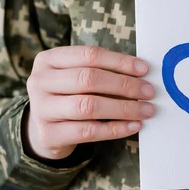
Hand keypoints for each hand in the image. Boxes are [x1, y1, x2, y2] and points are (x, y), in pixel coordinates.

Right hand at [25, 46, 154, 159]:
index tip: (144, 70)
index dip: (119, 62)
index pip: (89, 55)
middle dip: (124, 85)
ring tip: (146, 110)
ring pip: (88, 106)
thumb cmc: (71, 96)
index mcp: (48, 60)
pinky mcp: (48, 134)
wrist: (47, 129)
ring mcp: (41, 109)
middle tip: (148, 92)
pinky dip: (115, 129)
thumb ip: (104, 72)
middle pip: (88, 79)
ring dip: (123, 108)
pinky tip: (134, 126)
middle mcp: (39, 81)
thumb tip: (142, 74)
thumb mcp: (79, 77)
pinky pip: (88, 131)